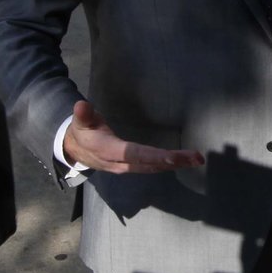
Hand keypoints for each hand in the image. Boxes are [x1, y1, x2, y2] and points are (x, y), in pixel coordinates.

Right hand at [60, 100, 202, 174]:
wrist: (75, 152)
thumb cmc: (81, 132)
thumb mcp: (80, 122)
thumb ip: (83, 115)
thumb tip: (81, 105)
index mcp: (109, 151)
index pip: (135, 153)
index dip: (154, 156)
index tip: (173, 156)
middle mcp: (121, 163)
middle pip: (150, 163)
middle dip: (174, 161)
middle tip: (197, 158)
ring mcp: (127, 167)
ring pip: (154, 167)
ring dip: (176, 164)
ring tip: (196, 160)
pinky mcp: (132, 167)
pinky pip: (152, 167)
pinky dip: (168, 165)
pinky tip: (182, 162)